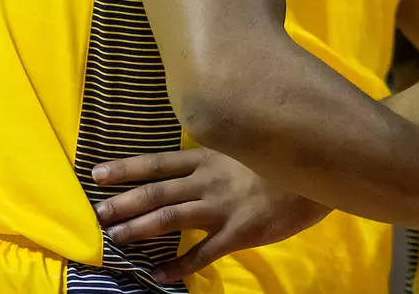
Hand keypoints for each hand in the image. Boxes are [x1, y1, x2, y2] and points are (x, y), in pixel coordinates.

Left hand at [93, 149, 329, 283]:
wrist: (322, 171)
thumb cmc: (285, 156)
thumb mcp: (248, 144)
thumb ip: (220, 151)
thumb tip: (195, 155)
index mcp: (210, 157)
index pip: (158, 162)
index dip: (126, 168)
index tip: (96, 172)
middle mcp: (209, 180)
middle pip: (156, 192)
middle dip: (124, 203)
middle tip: (98, 214)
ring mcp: (222, 207)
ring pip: (171, 218)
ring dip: (140, 229)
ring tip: (115, 238)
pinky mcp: (239, 232)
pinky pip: (203, 253)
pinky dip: (179, 266)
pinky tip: (159, 275)